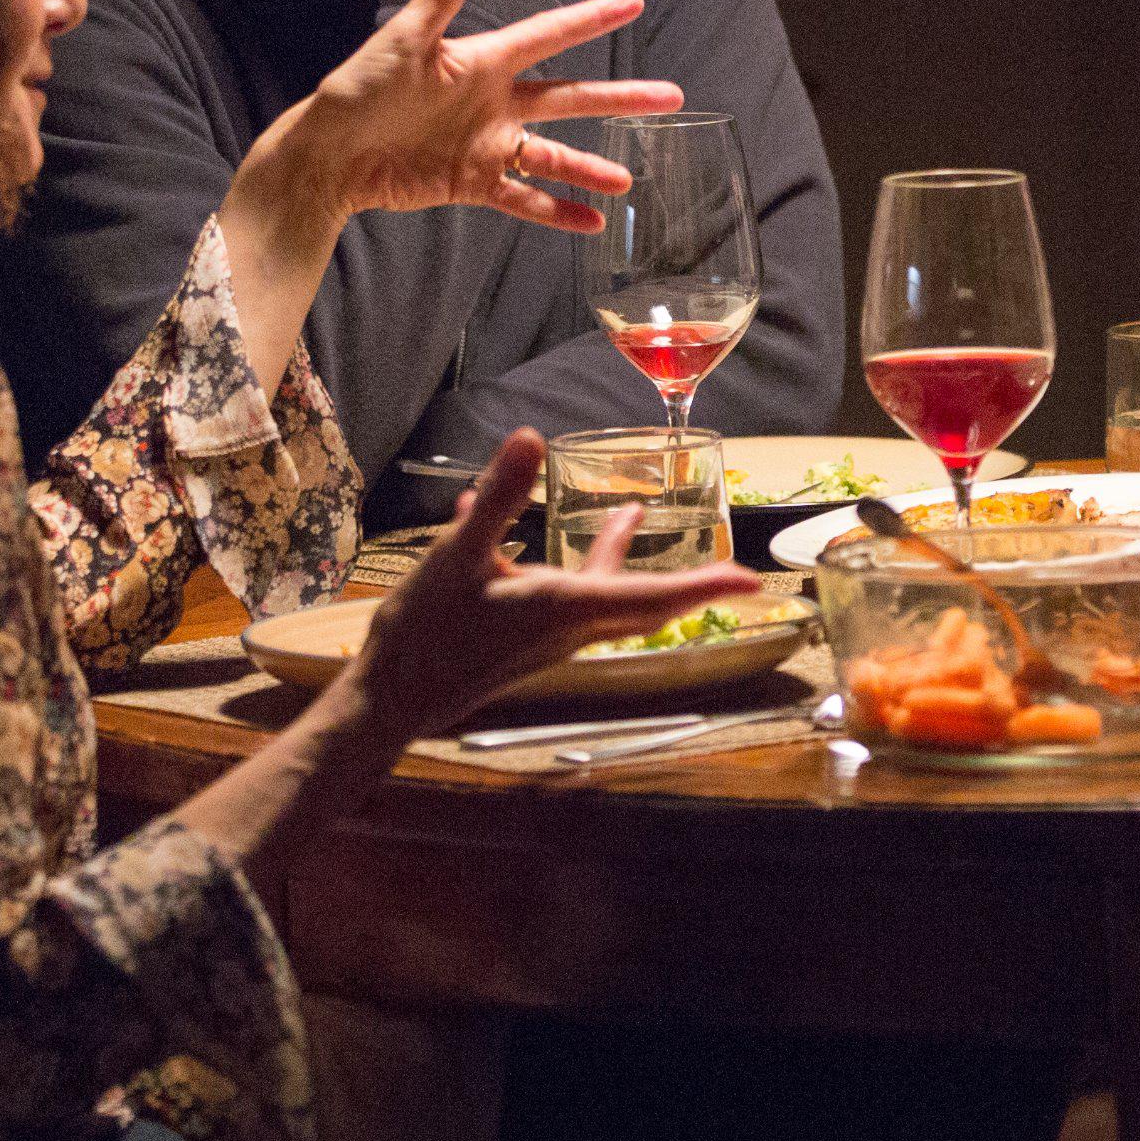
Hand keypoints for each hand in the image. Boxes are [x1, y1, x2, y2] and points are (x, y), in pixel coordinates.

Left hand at [253, 0, 684, 234]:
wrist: (328, 155)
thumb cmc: (358, 89)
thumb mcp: (401, 42)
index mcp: (483, 60)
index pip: (550, 36)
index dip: (591, 19)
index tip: (633, 3)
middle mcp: (495, 101)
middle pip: (571, 97)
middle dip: (621, 98)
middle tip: (671, 97)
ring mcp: (487, 143)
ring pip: (553, 154)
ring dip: (591, 168)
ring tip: (630, 182)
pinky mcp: (471, 181)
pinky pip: (524, 198)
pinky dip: (556, 212)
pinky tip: (590, 223)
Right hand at [342, 431, 765, 746]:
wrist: (388, 702)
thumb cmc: (423, 636)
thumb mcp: (456, 556)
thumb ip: (498, 497)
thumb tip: (531, 438)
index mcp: (563, 608)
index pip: (652, 595)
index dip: (705, 585)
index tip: (751, 581)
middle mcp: (567, 629)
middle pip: (641, 603)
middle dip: (684, 580)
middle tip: (728, 569)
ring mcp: (545, 639)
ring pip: (601, 598)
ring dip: (618, 560)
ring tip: (628, 515)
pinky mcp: (521, 641)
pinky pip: (560, 599)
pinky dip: (561, 567)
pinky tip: (507, 534)